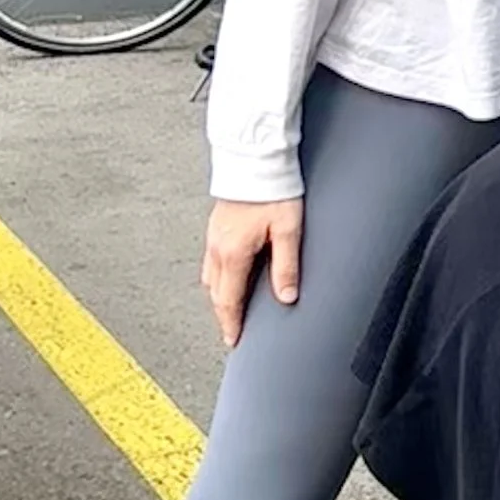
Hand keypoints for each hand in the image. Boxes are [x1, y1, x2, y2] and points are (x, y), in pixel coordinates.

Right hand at [202, 197, 302, 346]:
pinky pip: (212, 260)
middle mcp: (219, 247)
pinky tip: (227, 275)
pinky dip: (217, 276)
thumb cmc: (272, 190)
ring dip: (219, 295)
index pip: (229, 299)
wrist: (255, 159)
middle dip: (224, 314)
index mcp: (234, 253)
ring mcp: (214, 235)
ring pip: (211, 277)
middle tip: (231, 330)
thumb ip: (286, 266)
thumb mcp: (288, 230)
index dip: (231, 323)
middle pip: (216, 292)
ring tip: (230, 307)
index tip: (233, 339)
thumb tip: (287, 297)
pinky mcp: (217, 225)